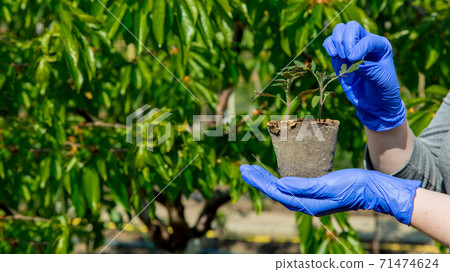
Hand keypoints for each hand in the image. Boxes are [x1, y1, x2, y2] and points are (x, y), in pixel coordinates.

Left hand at [240, 165, 421, 224]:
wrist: (372, 190)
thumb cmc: (353, 186)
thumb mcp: (328, 185)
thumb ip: (304, 187)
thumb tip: (280, 185)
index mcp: (306, 203)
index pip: (276, 192)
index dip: (259, 182)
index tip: (245, 171)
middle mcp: (305, 204)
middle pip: (275, 192)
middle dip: (258, 180)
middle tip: (243, 169)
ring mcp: (310, 199)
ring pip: (282, 190)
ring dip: (266, 180)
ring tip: (254, 171)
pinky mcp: (315, 193)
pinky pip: (291, 188)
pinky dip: (279, 181)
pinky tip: (276, 176)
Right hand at [323, 21, 405, 130]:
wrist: (374, 103)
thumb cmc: (383, 90)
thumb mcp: (381, 79)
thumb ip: (367, 68)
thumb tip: (350, 60)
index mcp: (380, 45)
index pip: (367, 39)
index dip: (358, 47)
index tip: (353, 60)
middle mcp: (365, 43)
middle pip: (351, 27)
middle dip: (345, 40)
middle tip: (346, 57)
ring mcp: (351, 49)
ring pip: (339, 31)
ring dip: (336, 41)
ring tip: (340, 56)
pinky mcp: (339, 57)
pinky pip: (330, 43)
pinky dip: (328, 46)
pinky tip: (333, 55)